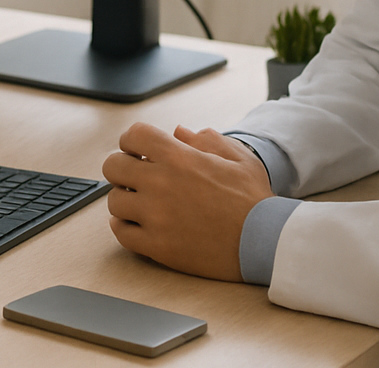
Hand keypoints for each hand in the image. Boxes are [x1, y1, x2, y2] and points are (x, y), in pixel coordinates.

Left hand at [102, 123, 272, 281]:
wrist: (266, 242)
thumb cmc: (254, 200)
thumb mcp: (238, 158)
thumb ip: (206, 140)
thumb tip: (178, 131)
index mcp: (179, 158)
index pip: (133, 135)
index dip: (133, 141)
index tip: (139, 151)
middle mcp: (161, 184)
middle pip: (113, 166)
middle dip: (123, 168)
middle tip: (136, 177)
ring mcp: (156, 217)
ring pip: (114, 201)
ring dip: (125, 199)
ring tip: (141, 203)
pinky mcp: (157, 246)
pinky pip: (121, 233)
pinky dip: (124, 227)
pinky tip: (137, 224)